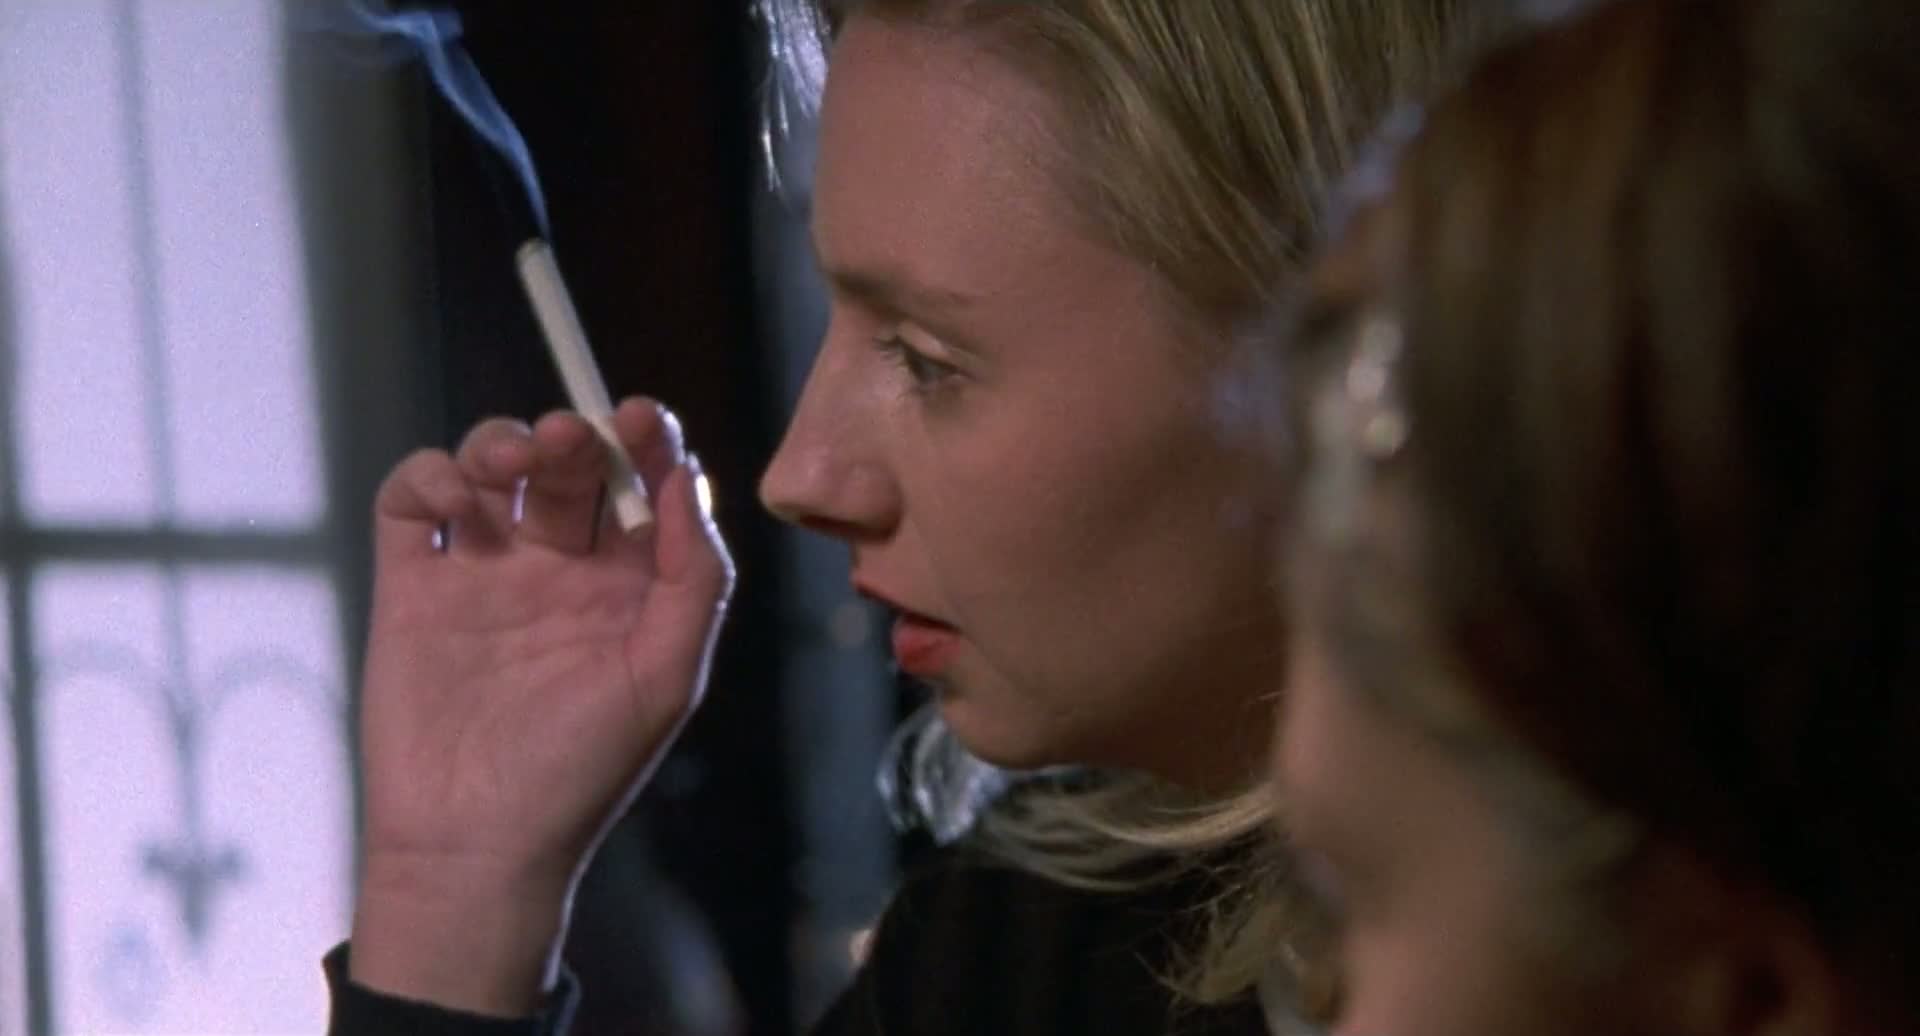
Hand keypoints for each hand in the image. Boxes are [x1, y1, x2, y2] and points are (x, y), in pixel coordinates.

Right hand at [348, 397, 732, 1013]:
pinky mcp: (411, 585)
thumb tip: (690, 479)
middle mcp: (556, 569)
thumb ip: (693, 576)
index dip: (645, 440)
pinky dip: (432, 477)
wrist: (476, 843)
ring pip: (492, 467)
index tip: (639, 416)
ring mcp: (482, 572)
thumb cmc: (582, 773)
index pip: (642, 486)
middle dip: (575, 436)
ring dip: (502, 440)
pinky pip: (415, 501)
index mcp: (626, 586)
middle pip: (569, 466)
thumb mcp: (666, 676)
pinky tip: (458, 501)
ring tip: (514, 457)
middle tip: (572, 437)